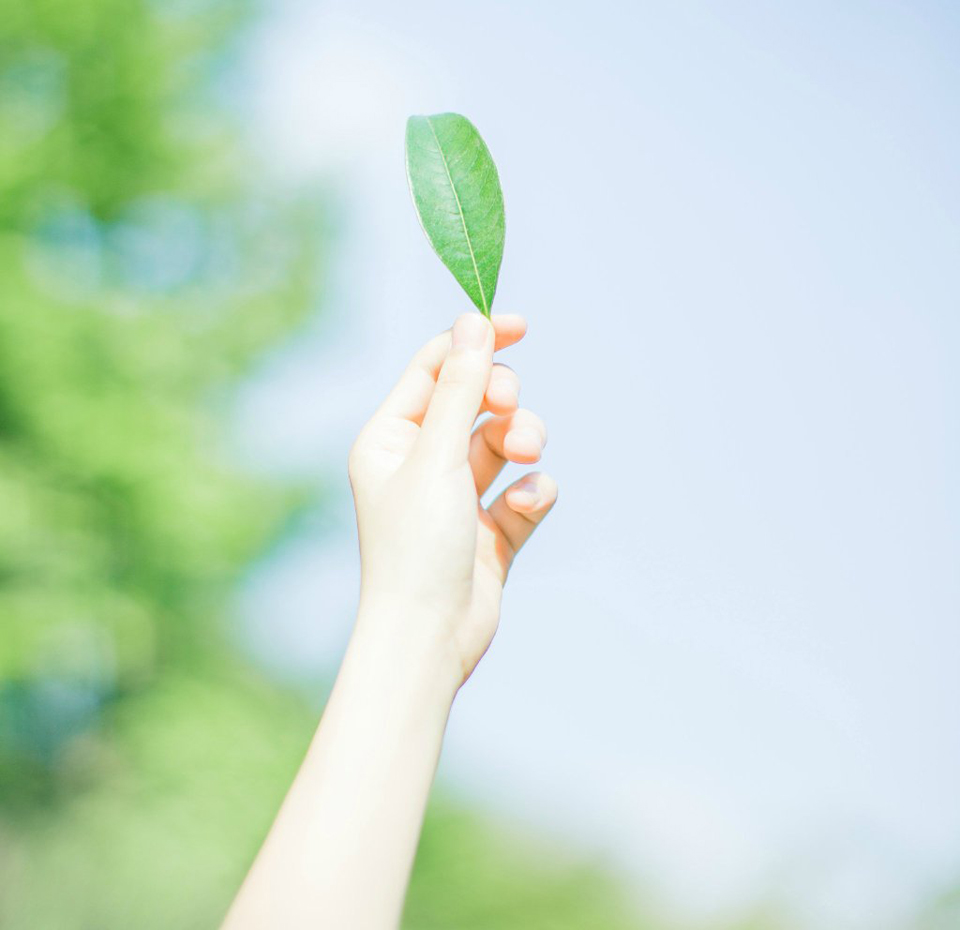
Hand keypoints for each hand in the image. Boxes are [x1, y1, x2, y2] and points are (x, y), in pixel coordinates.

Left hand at [348, 313, 557, 688]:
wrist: (429, 638)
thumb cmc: (417, 546)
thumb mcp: (438, 456)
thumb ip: (460, 389)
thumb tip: (473, 323)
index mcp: (392, 437)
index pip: (435, 369)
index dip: (474, 343)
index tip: (517, 325)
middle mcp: (422, 462)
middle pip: (475, 401)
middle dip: (503, 400)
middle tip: (509, 410)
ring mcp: (457, 497)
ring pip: (505, 443)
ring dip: (524, 441)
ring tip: (526, 455)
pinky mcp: (490, 530)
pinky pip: (523, 490)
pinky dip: (531, 493)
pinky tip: (523, 508)